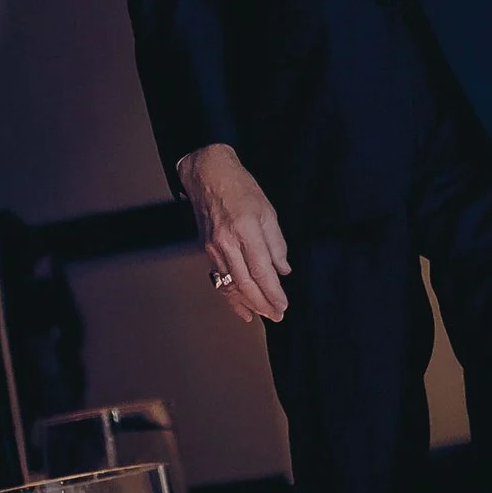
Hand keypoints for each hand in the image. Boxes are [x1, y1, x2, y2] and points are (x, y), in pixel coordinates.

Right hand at [179, 144, 289, 324]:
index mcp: (245, 230)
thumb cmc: (241, 188)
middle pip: (244, 283)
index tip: (284, 305)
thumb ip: (277, 243)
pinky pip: (220, 279)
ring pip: (230, 285)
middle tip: (277, 316)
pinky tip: (241, 307)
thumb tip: (283, 270)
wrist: (208, 176)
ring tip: (263, 316)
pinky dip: (231, 296)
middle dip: (262, 304)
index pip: (261, 270)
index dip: (273, 291)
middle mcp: (226, 242)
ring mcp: (213, 248)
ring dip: (247, 304)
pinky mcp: (207, 251)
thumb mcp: (268, 211)